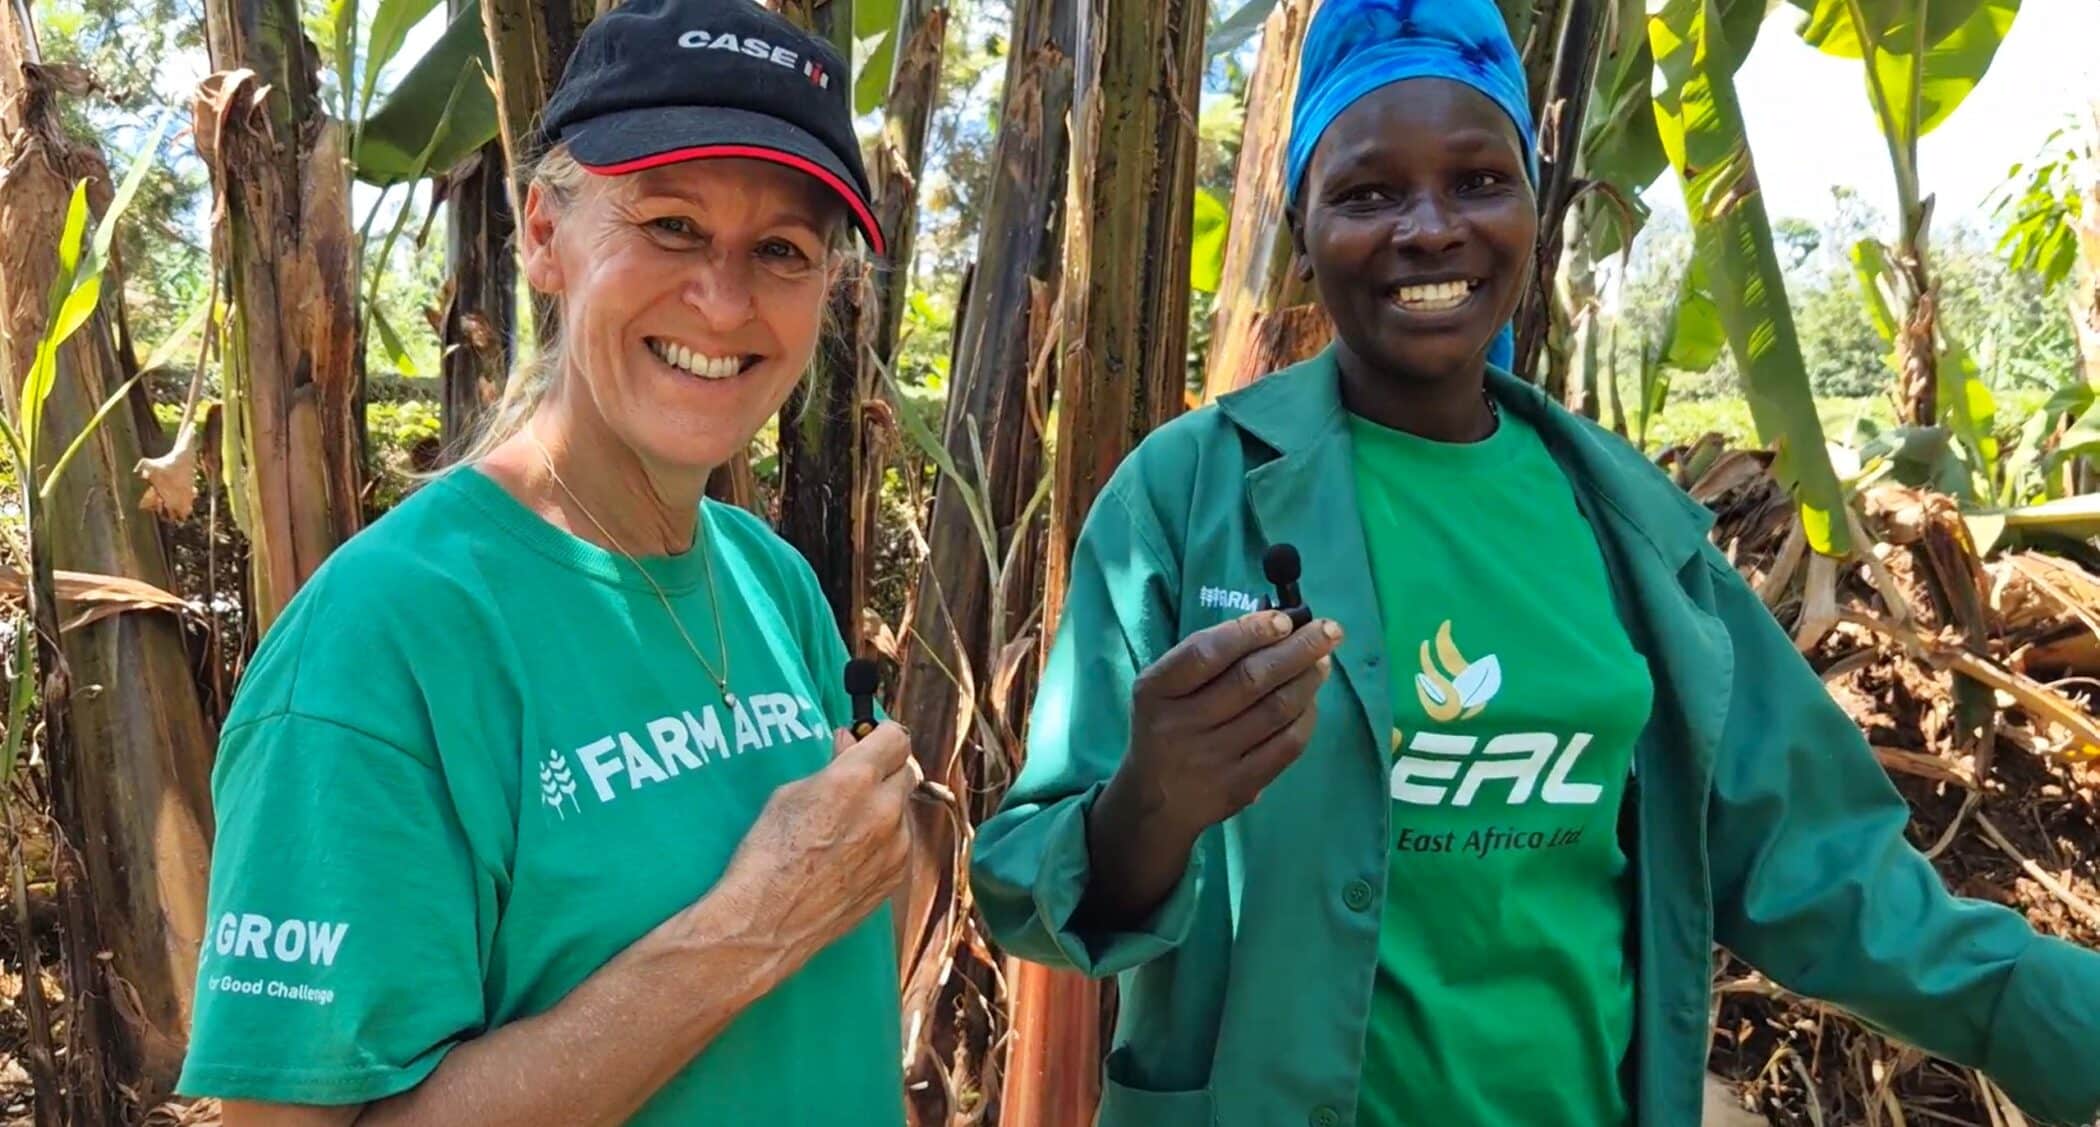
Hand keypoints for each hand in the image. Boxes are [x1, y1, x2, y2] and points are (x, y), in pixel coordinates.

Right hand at [713, 721, 917, 959]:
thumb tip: (850, 746)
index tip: (872, 739)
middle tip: (857, 779)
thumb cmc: (767, 856)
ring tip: (846, 826)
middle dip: (885, 771)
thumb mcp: (789, 795)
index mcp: (855, 781)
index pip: (895, 738)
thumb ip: (831, 766)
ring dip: (884, 808)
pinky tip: (851, 854)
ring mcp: (896, 848)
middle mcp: (884, 811)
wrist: (768, 922)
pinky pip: (899, 845)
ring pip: (902, 812)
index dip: (882, 736)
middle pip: (906, 772)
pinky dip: (884, 841)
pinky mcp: (895, 878)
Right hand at [1114, 609, 1341, 842]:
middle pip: (1250, 680)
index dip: (1249, 632)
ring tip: (1322, 662)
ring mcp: (1211, 759)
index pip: (1205, 653)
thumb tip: (1275, 626)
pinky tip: (1312, 701)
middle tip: (1328, 631)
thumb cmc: (1166, 726)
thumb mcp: (1164, 688)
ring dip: (1307, 680)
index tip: (1284, 619)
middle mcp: (1181, 724)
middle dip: (1297, 649)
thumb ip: (1206, 658)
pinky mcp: (1238, 787)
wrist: (1154, 802)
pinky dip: (1306, 718)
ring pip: (1275, 711)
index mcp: (1157, 690)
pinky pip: (1285, 746)